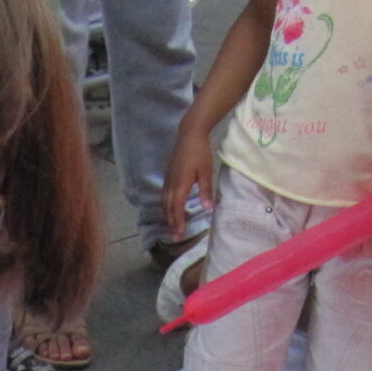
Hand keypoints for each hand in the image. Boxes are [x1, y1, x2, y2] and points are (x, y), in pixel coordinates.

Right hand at [163, 122, 216, 242]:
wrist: (189, 133)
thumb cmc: (200, 152)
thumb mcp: (206, 172)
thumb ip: (205, 190)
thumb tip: (207, 208)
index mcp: (181, 185)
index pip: (177, 208)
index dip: (178, 222)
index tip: (179, 234)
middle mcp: (171, 184)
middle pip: (168, 208)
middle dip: (171, 223)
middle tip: (175, 237)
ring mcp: (168, 179)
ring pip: (164, 202)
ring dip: (167, 215)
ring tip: (171, 226)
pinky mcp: (168, 174)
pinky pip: (164, 195)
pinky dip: (165, 205)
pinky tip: (168, 208)